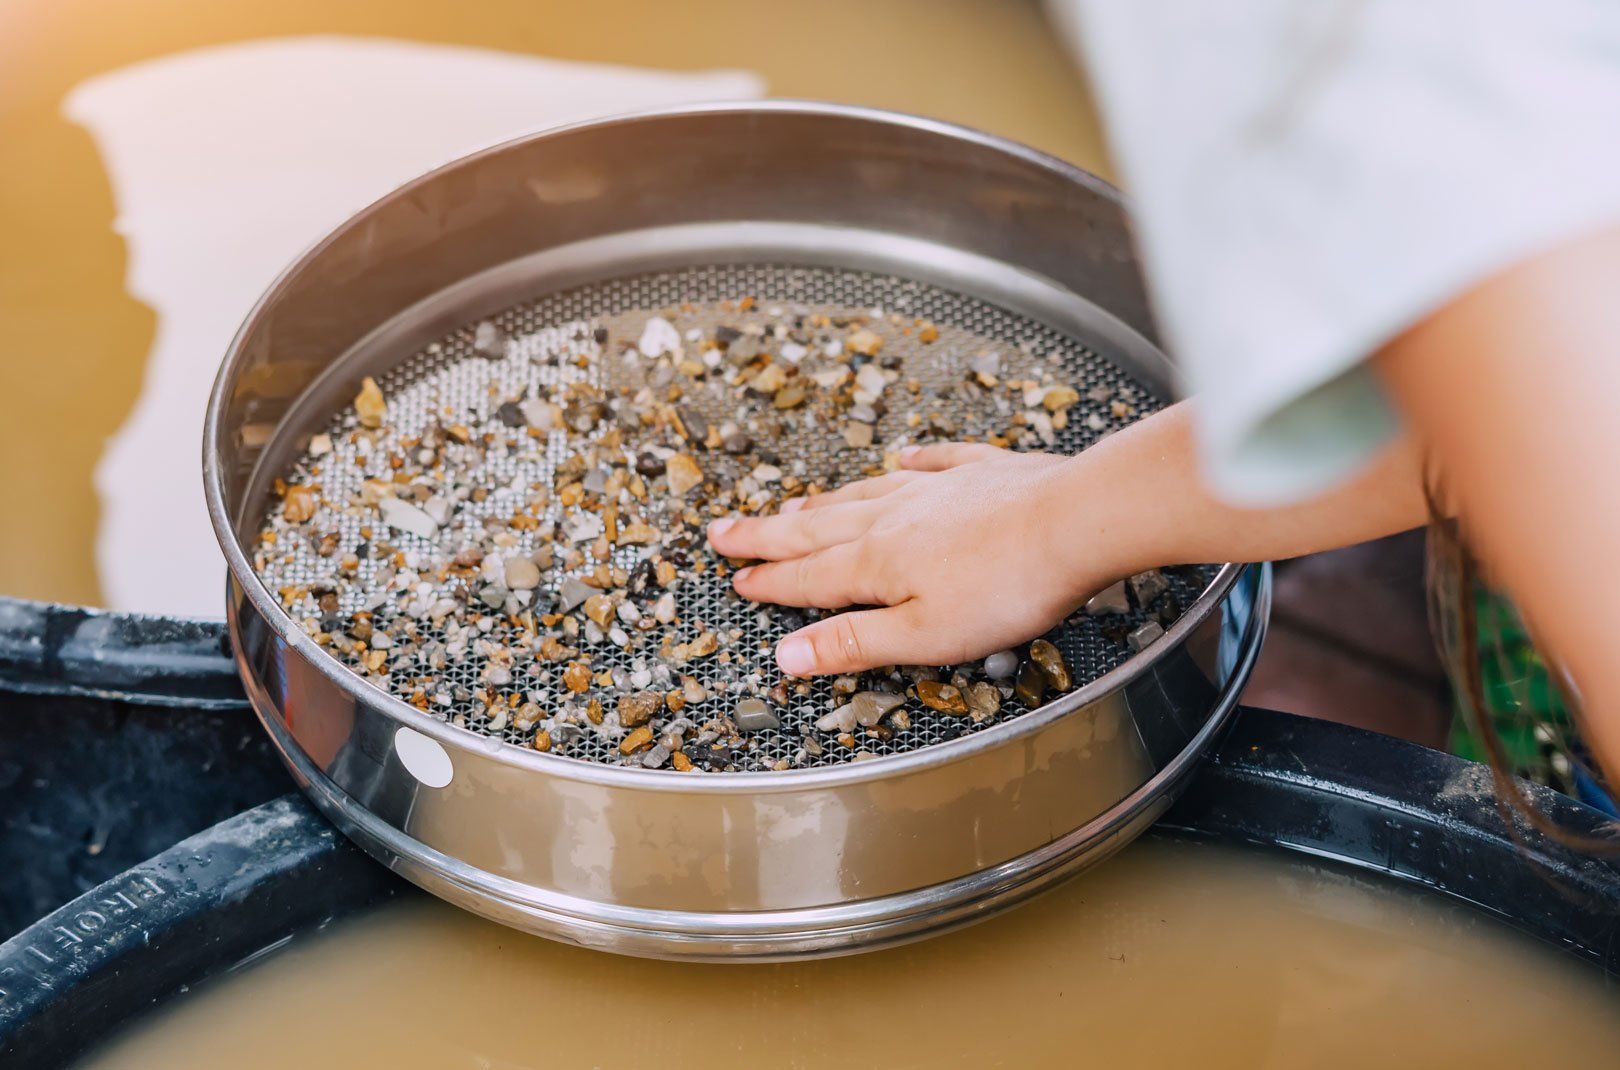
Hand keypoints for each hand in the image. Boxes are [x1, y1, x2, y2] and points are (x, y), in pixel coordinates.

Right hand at [706, 443, 1126, 675]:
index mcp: (878, 563)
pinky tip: (903, 455)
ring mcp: (939, 489)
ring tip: (794, 505)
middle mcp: (896, 517)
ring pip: (865, 492)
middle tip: (725, 530)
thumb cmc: (1008, 586)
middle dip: (768, 534)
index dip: (768, 581)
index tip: (735, 578)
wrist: (1075, 520)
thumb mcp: (923, 636)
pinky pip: (936, 461)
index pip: (808, 577)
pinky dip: (913, 460)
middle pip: (818, 528)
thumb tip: (787, 654)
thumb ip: (854, 642)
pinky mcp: (983, 472)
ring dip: (825, 503)